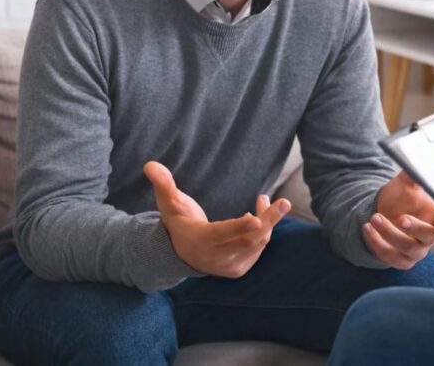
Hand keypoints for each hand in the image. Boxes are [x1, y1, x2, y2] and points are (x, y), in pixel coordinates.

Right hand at [143, 161, 289, 277]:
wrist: (182, 254)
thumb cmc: (178, 221)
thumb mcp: (169, 204)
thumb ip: (163, 184)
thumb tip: (149, 164)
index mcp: (199, 241)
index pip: (221, 235)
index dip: (238, 227)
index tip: (255, 219)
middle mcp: (215, 258)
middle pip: (247, 240)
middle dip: (268, 220)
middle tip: (284, 202)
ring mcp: (229, 266)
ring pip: (257, 243)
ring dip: (268, 220)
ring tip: (266, 200)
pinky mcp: (240, 269)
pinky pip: (258, 248)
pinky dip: (264, 230)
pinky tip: (260, 214)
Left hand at [365, 170, 433, 269]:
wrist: (384, 212)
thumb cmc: (401, 198)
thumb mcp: (406, 184)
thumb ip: (413, 174)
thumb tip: (415, 161)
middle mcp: (429, 237)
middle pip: (429, 236)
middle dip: (414, 228)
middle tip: (400, 218)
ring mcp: (416, 251)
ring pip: (406, 248)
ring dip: (389, 234)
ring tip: (374, 218)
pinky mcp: (400, 261)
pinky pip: (389, 257)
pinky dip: (376, 243)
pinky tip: (367, 228)